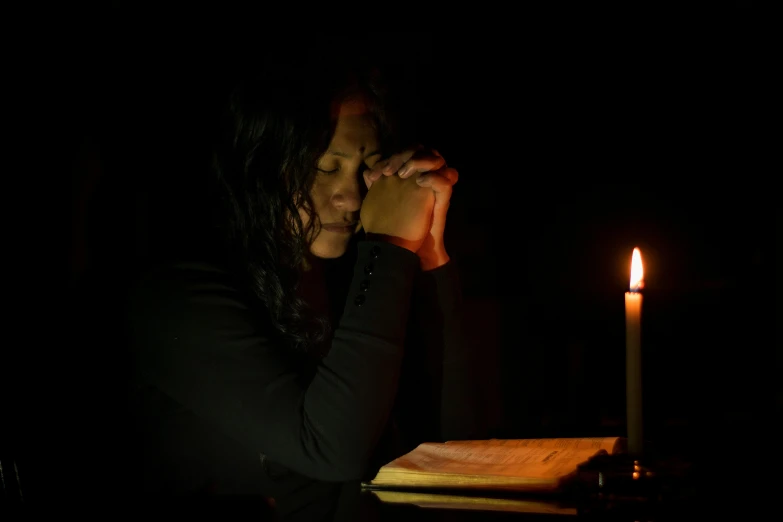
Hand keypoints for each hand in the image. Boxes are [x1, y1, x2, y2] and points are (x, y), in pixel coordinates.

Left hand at [364, 147, 457, 269]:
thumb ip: (376, 187)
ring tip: (402, 174)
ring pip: (437, 159)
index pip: (405, 153)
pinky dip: (433, 177)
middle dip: (403, 156)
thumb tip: (368, 174)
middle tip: (389, 171)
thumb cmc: (392, 227)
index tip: (376, 173)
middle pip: (421, 150)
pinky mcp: (443, 199)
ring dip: (419, 161)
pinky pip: (446, 179)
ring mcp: (436, 187)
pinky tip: (419, 182)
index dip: (392, 157)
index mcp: (410, 177)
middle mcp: (425, 178)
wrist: (404, 249)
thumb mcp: (381, 203)